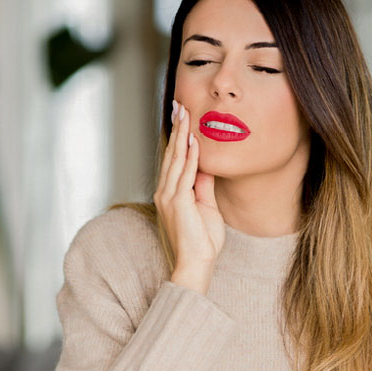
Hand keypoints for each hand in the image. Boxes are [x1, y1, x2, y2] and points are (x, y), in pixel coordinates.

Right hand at [153, 99, 224, 294]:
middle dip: (177, 129)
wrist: (196, 264)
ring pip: (176, 159)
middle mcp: (165, 191)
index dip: (178, 137)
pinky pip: (185, 174)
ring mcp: (169, 196)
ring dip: (182, 135)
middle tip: (179, 106)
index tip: (182, 117)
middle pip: (172, 154)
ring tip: (185, 114)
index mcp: (170, 193)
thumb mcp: (206, 207)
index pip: (174, 159)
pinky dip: (190, 156)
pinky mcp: (177, 202)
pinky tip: (194, 141)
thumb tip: (207, 166)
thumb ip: (203, 186)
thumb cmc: (202, 241)